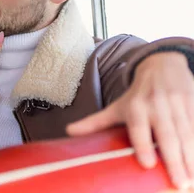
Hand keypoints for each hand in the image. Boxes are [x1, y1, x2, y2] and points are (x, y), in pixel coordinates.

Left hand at [67, 52, 193, 188]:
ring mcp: (178, 106)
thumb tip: (68, 131)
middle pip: (167, 135)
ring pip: (187, 134)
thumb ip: (95, 122)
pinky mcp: (193, 106)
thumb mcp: (116, 106)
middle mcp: (157, 106)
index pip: (139, 127)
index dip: (143, 144)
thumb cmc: (137, 95)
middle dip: (174, 159)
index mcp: (136, 107)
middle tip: (179, 184)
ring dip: (192, 158)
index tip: (147, 164)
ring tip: (191, 181)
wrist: (163, 66)